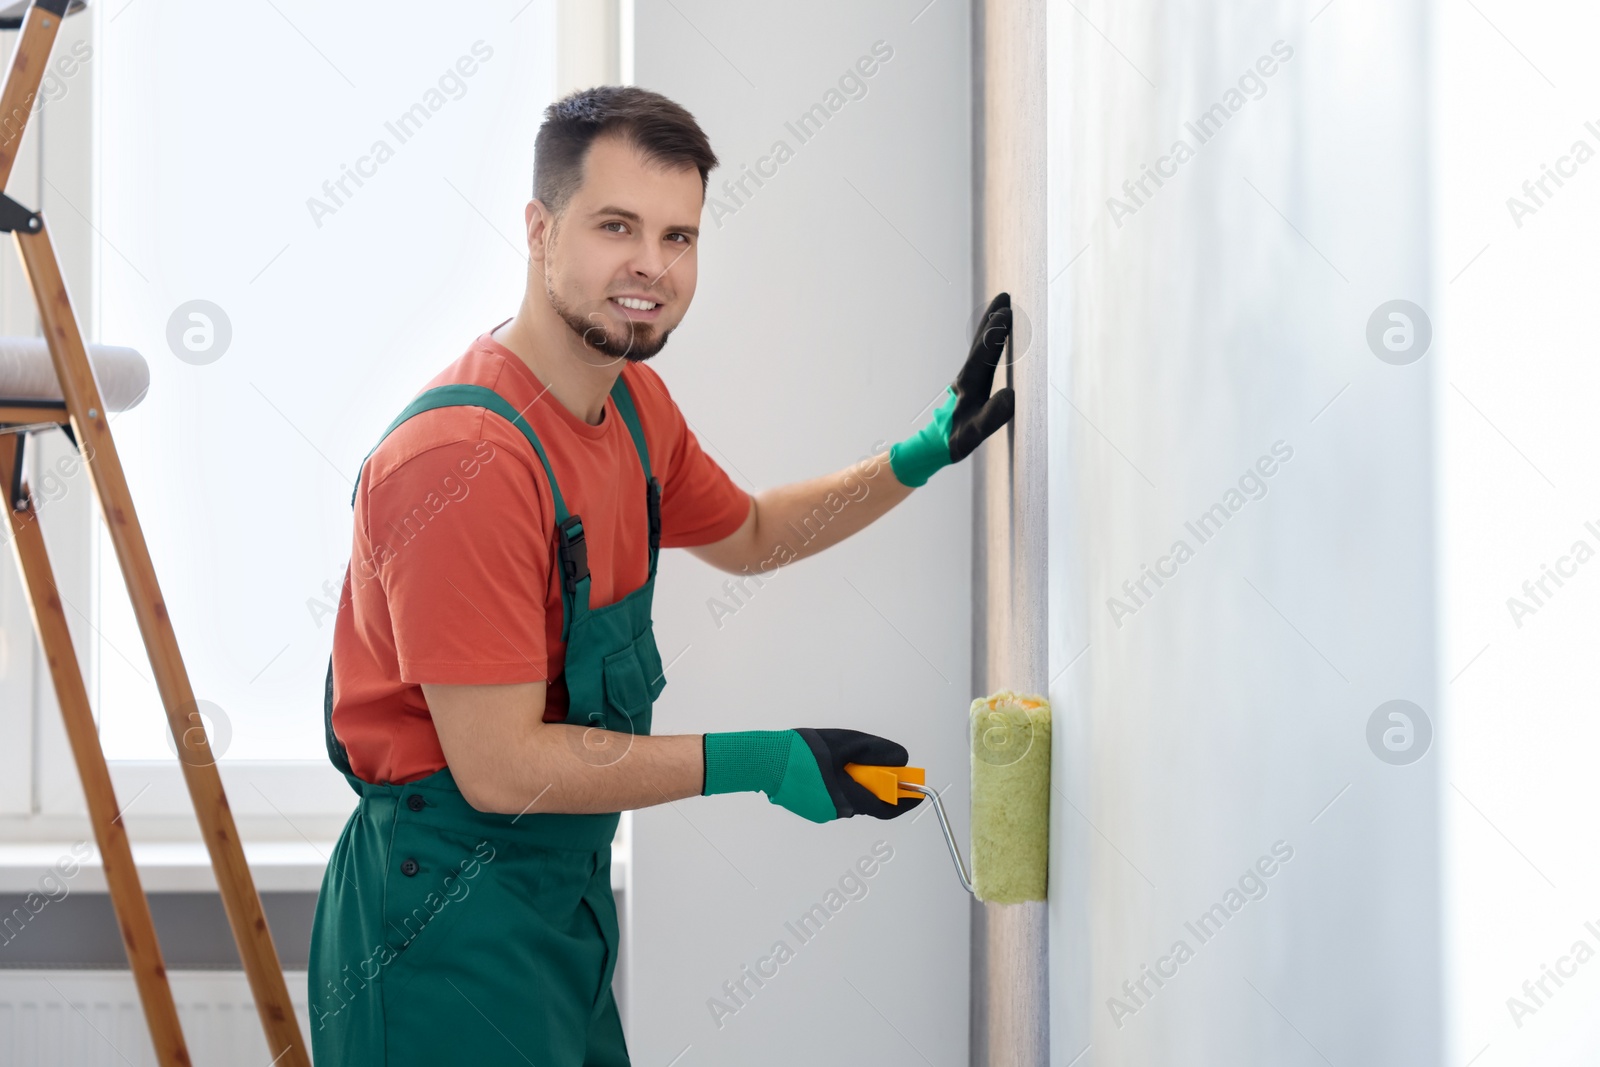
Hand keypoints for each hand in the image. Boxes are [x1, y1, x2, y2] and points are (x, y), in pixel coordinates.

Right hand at [702, 728, 923, 822]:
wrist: (764, 761)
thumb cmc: (803, 751)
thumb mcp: (846, 742)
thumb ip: (876, 752)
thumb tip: (902, 760)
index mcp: (847, 797)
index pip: (886, 807)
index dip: (906, 801)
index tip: (919, 794)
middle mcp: (837, 811)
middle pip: (868, 800)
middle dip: (874, 783)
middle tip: (871, 761)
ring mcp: (822, 813)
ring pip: (849, 798)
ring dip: (853, 781)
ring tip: (836, 758)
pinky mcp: (811, 809)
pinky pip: (833, 797)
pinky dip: (837, 784)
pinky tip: (821, 767)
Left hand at [888, 292, 1015, 486]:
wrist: (933, 447)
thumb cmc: (953, 442)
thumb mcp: (973, 435)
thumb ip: (991, 417)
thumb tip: (1012, 396)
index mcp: (968, 386)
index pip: (984, 355)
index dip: (995, 334)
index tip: (1007, 312)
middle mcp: (966, 377)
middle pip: (980, 343)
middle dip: (992, 320)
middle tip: (1005, 295)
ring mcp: (967, 378)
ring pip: (980, 346)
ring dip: (991, 326)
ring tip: (1003, 306)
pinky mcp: (970, 383)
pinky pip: (982, 355)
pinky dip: (990, 341)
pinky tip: (996, 337)